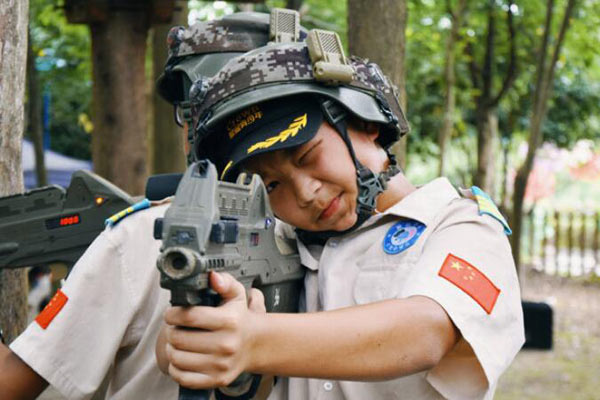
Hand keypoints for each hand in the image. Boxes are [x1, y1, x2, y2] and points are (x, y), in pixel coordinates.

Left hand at [163, 272, 264, 389]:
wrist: (254, 344)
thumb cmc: (239, 318)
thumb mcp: (236, 295)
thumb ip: (225, 281)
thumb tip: (213, 277)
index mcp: (229, 321)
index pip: (189, 317)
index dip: (172, 314)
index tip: (171, 314)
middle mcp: (226, 344)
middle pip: (179, 339)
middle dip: (170, 331)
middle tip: (174, 328)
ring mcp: (221, 364)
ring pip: (178, 358)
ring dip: (171, 349)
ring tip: (178, 342)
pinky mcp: (217, 379)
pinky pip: (183, 378)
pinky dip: (176, 369)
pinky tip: (182, 358)